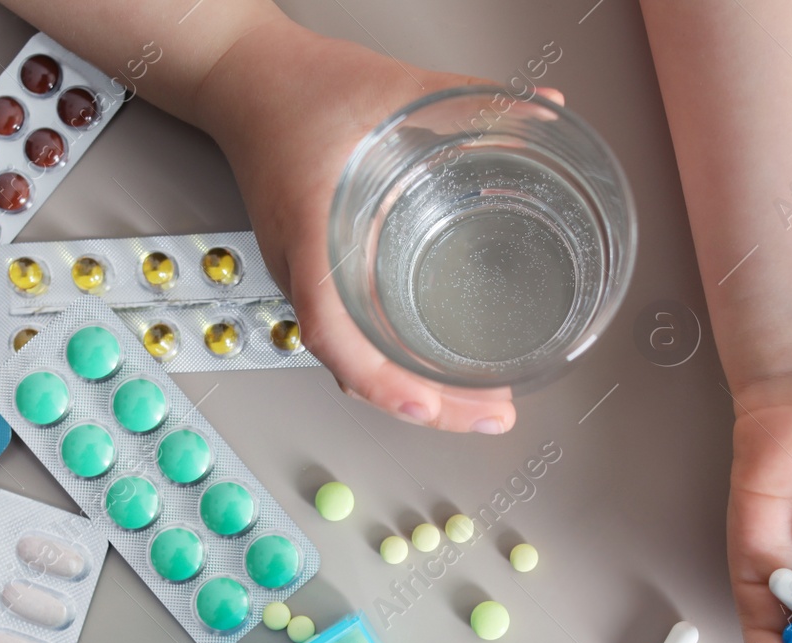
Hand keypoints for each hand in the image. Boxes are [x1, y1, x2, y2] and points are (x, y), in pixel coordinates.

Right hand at [195, 16, 529, 432]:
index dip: (377, 376)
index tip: (422, 404)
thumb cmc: (298, 88)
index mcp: (313, 231)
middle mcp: (303, 266)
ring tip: (473, 403)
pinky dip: (391, 365)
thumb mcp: (396, 88)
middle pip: (352, 365)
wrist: (242, 80)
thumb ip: (476, 99)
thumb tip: (548, 107)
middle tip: (492, 414)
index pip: (331, 327)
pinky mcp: (314, 271)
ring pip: (352, 360)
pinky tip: (431, 365)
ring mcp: (304, 275)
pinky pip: (349, 336)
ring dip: (411, 391)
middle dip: (425, 404)